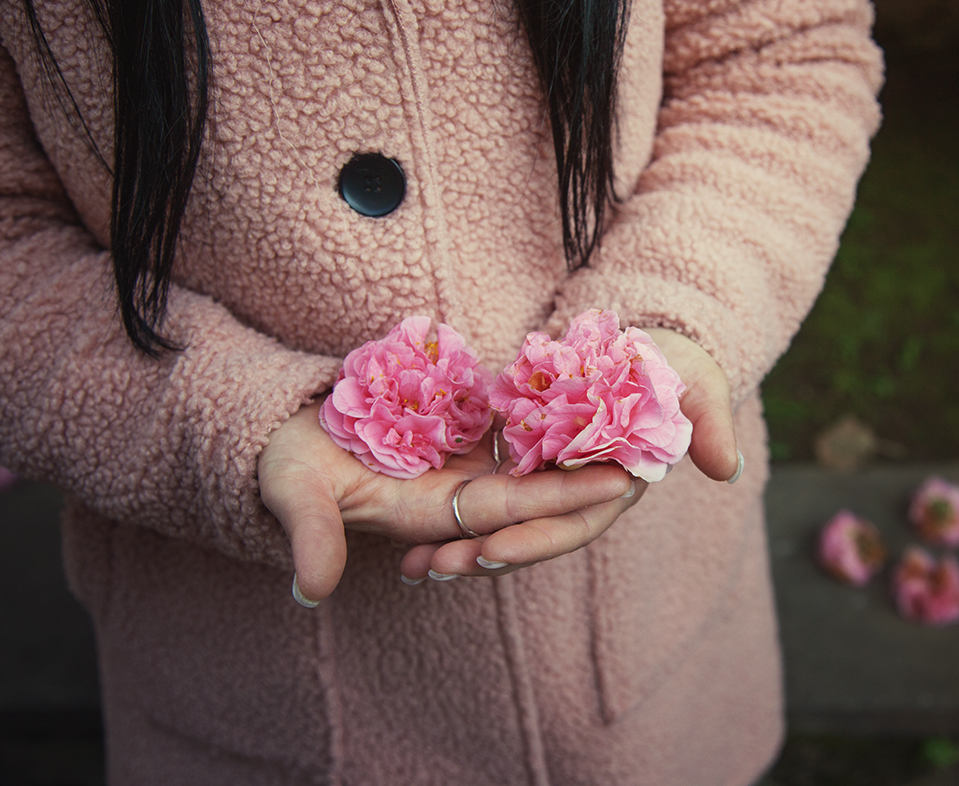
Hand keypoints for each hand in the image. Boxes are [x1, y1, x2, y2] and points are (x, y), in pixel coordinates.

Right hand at [258, 403, 634, 602]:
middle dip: (592, 476)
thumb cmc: (283, 462)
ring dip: (580, 446)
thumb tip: (312, 591)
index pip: (509, 510)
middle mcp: (456, 495)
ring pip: (532, 460)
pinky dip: (551, 414)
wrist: (277, 434)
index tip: (618, 482)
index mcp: (431, 513)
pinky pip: (514, 427)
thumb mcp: (292, 490)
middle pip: (537, 490)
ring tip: (640, 423)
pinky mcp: (456, 434)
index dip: (561, 497)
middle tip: (657, 454)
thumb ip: (309, 533)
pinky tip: (592, 391)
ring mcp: (459, 465)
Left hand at [397, 328, 740, 580]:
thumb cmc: (674, 368)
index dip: (535, 539)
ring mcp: (547, 479)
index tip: (491, 552)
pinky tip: (410, 529)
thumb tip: (726, 467)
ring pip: (500, 520)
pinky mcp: (522, 458)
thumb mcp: (699, 387)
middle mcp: (576, 492)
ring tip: (410, 565)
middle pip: (527, 532)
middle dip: (481, 554)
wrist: (646, 348)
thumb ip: (710, 424)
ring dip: (458, 542)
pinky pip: (483, 490)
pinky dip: (452, 510)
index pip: (573, 522)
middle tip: (432, 568)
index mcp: (615, 486)